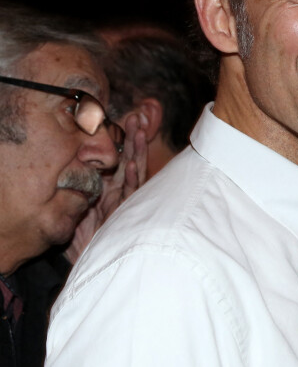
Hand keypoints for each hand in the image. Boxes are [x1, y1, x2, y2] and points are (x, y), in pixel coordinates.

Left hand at [65, 113, 147, 263]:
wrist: (90, 265)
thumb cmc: (84, 241)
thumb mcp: (77, 210)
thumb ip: (80, 192)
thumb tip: (75, 165)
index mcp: (110, 187)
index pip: (119, 159)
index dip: (123, 141)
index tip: (124, 120)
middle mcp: (120, 191)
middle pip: (130, 159)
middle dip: (133, 138)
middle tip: (135, 117)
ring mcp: (125, 201)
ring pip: (134, 171)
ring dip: (136, 150)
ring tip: (138, 130)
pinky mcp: (126, 213)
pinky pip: (130, 193)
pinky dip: (130, 178)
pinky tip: (129, 164)